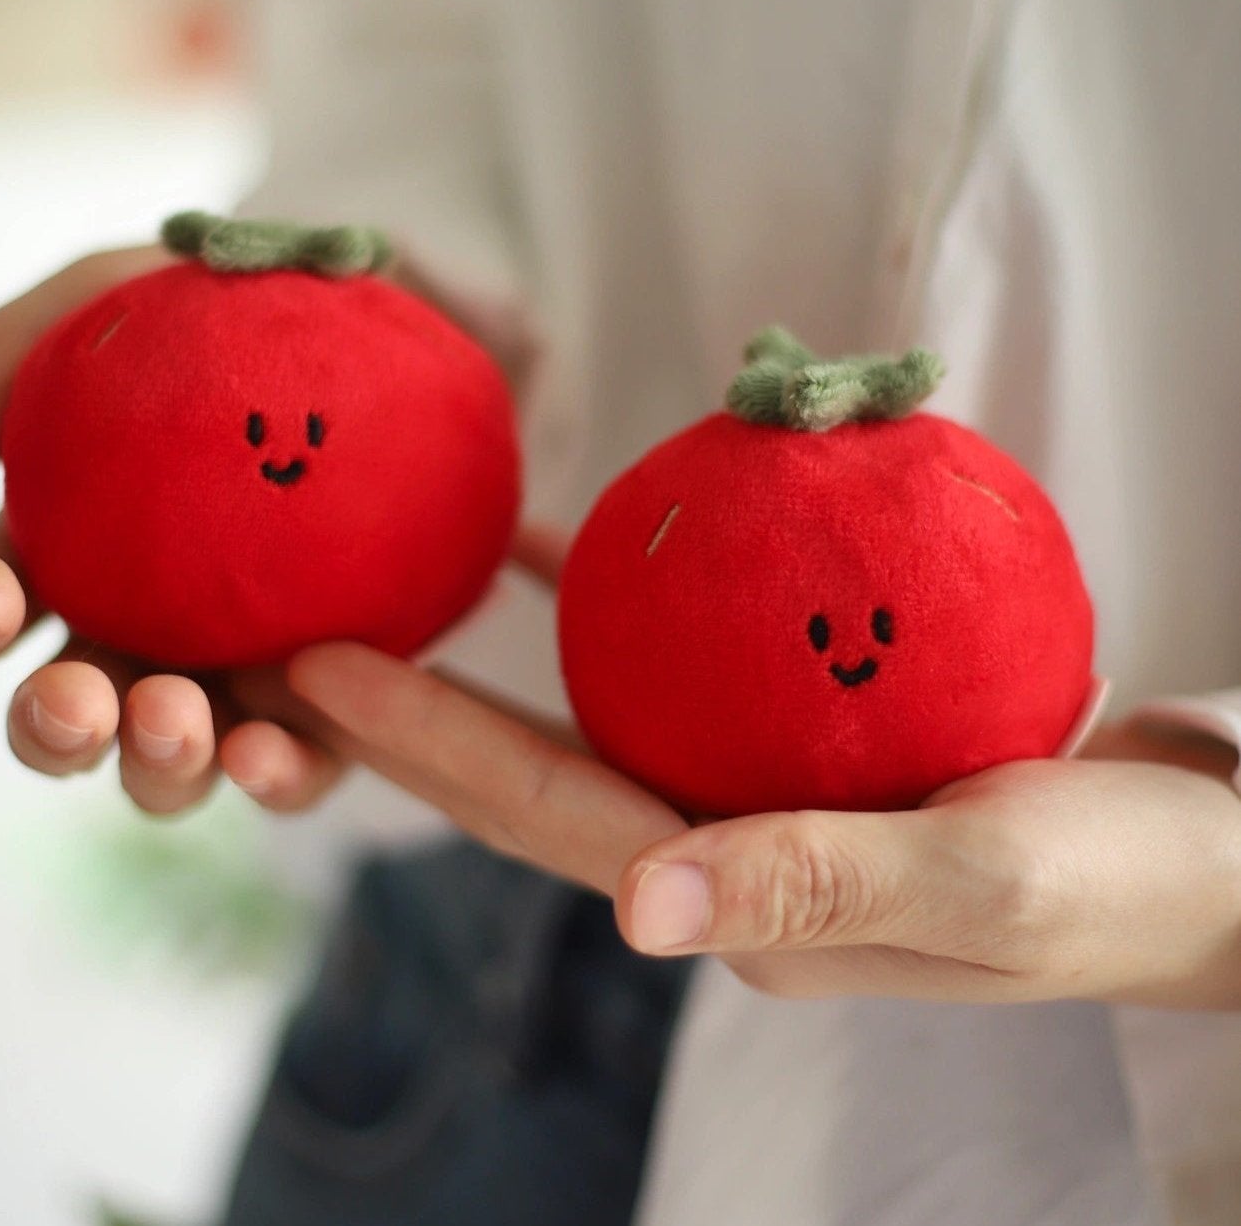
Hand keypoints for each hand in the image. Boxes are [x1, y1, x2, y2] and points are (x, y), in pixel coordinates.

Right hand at [0, 244, 345, 816]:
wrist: (385, 326)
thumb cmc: (227, 311)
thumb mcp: (113, 294)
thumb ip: (8, 354)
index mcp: (70, 549)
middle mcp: (139, 628)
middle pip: (66, 713)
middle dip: (51, 727)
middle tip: (77, 701)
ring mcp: (231, 671)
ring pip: (165, 760)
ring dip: (153, 760)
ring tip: (175, 718)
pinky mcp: (327, 698)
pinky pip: (292, 764)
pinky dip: (271, 775)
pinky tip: (263, 752)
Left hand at [233, 553, 1240, 1005]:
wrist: (1194, 859)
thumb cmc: (1105, 884)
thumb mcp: (984, 881)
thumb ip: (820, 883)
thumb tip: (643, 913)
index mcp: (726, 899)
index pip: (538, 817)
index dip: (421, 748)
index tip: (317, 669)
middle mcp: (707, 847)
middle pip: (524, 769)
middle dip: (405, 709)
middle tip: (296, 619)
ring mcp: (740, 790)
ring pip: (580, 713)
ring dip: (484, 656)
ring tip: (393, 573)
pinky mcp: (783, 737)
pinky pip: (672, 656)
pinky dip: (616, 597)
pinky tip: (566, 533)